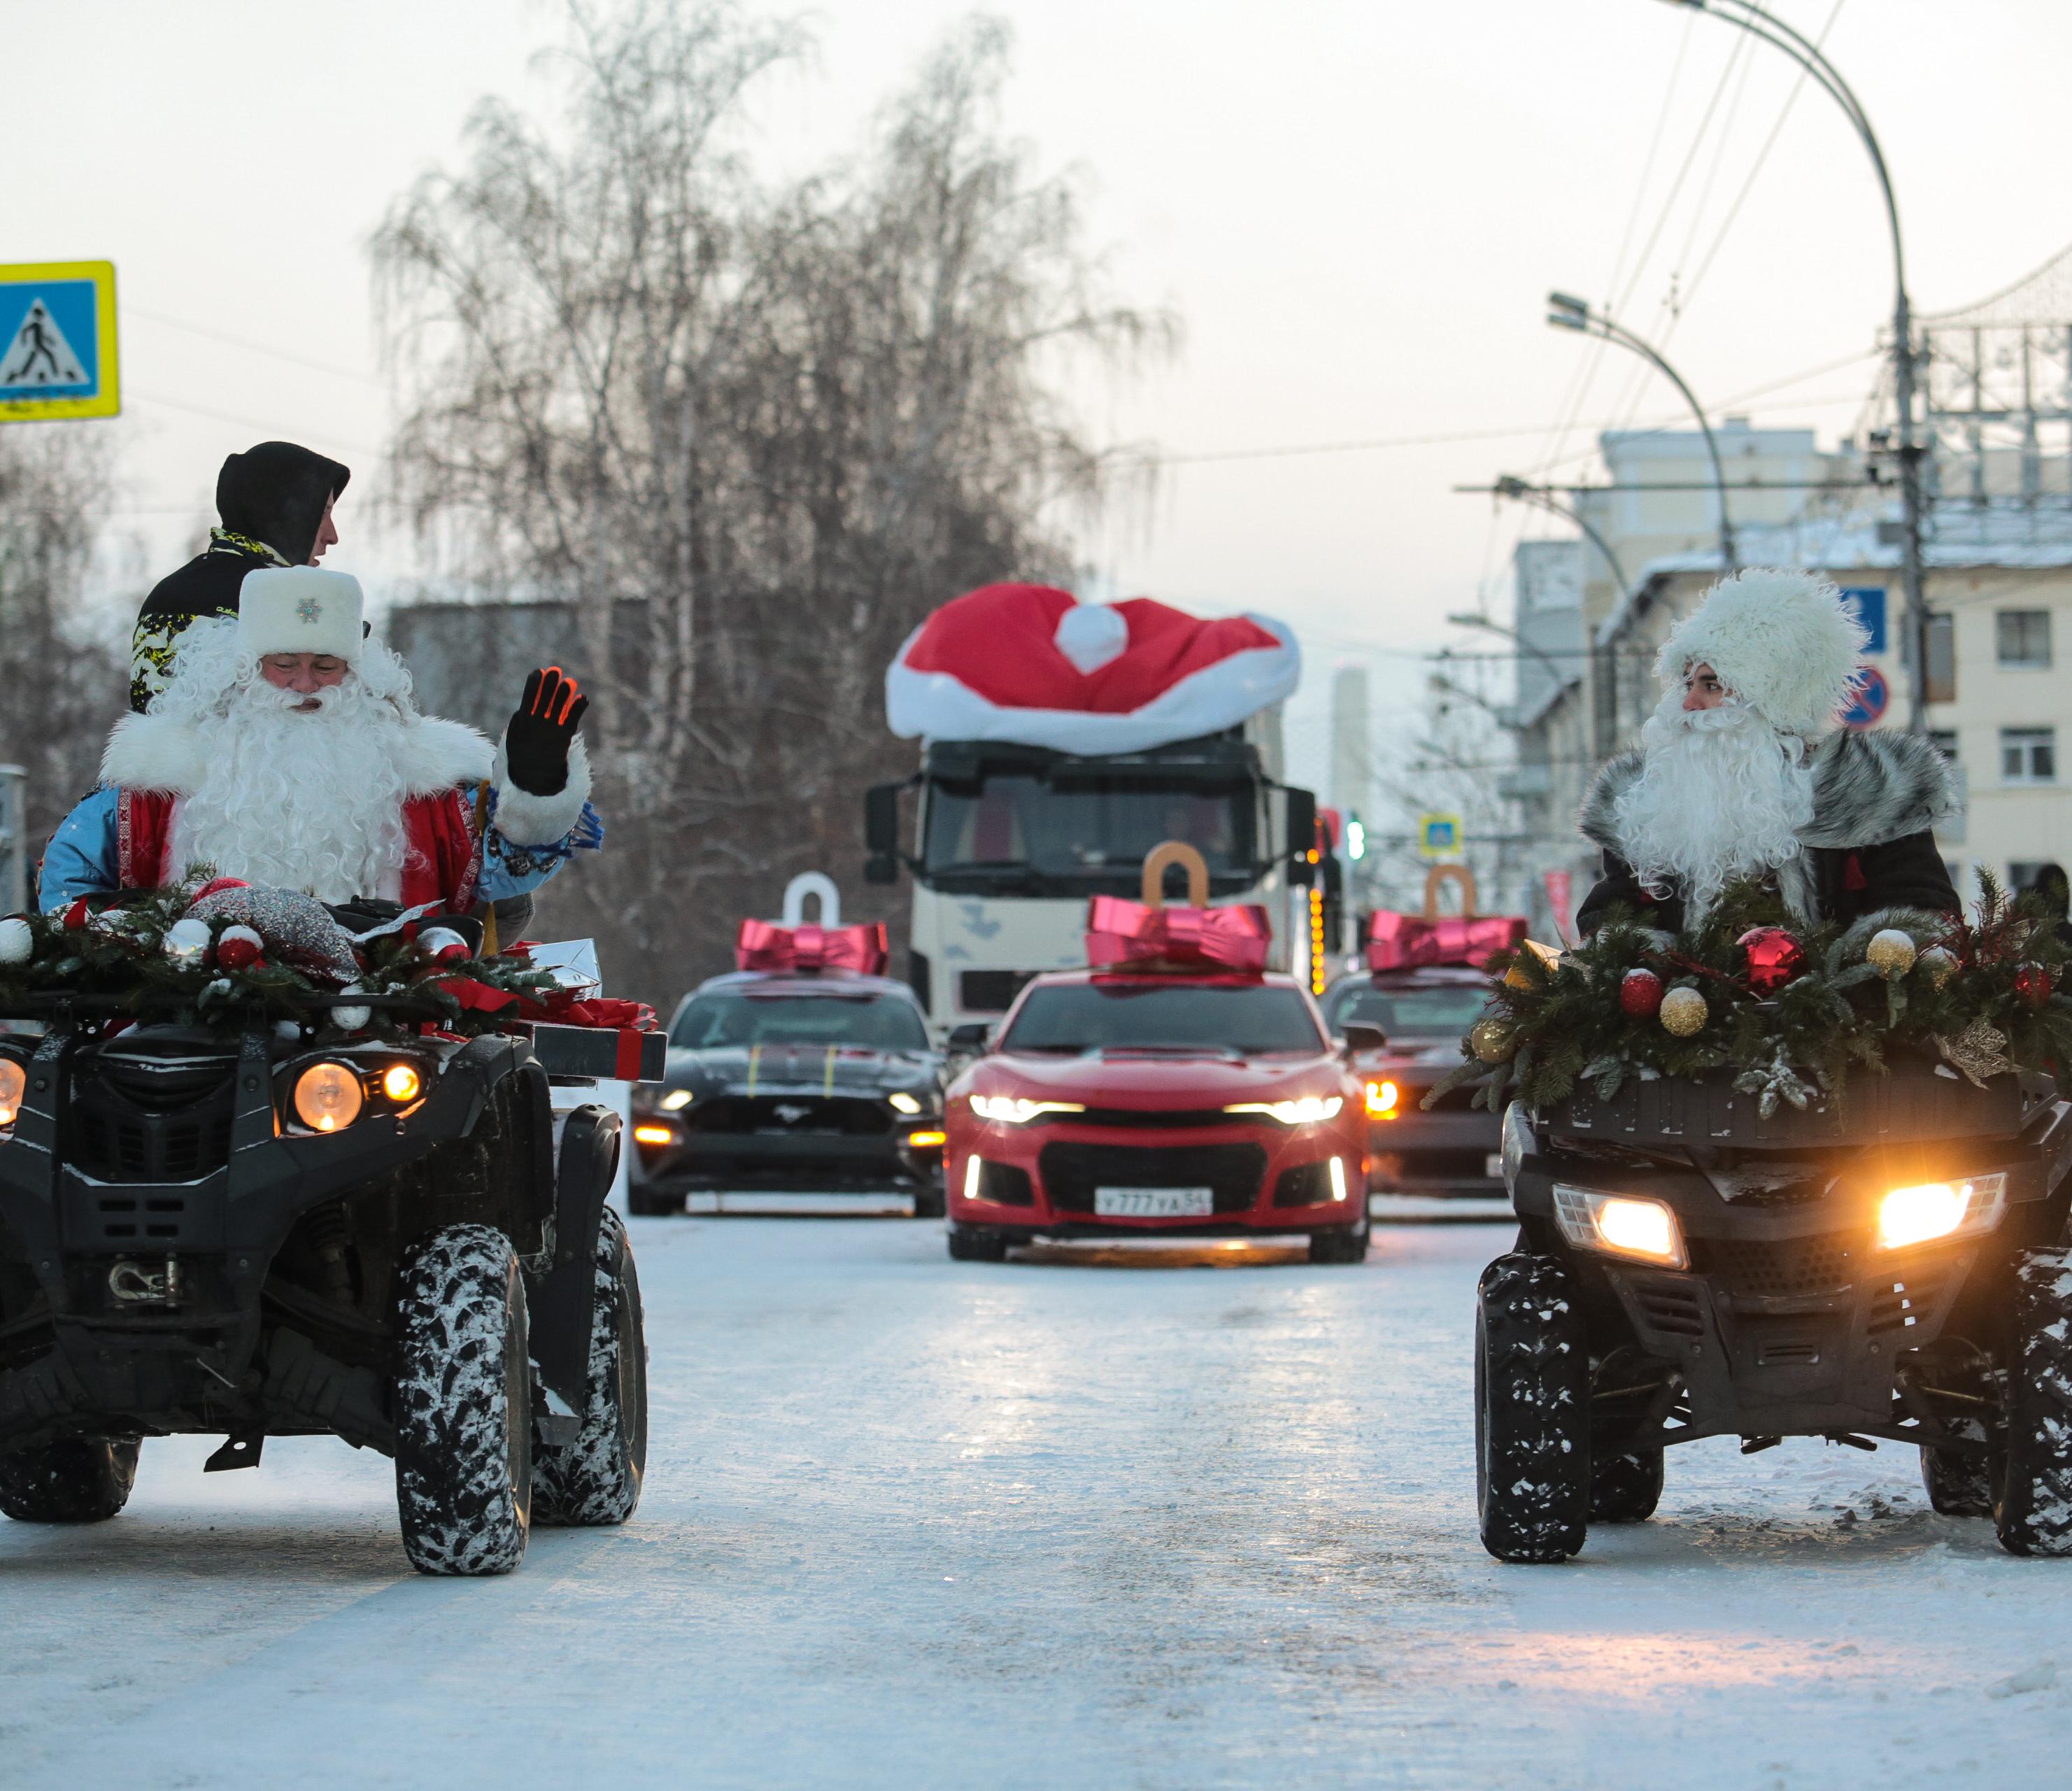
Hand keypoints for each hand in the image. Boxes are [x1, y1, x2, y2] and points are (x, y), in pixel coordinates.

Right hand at [504, 667, 588, 795]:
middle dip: (550, 685)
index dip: (534, 684)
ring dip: (565, 694)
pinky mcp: (564, 736)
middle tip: (555, 671)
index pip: (529, 697)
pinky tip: (583, 698)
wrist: (533, 772)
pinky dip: (578, 709)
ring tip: (570, 682)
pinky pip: (572, 720)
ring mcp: (552, 730)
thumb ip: (522, 714)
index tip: (538, 671)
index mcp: (524, 720)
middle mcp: (538, 724)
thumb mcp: (516, 730)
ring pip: (560, 708)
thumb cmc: (522, 747)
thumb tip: (531, 697)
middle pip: (545, 700)